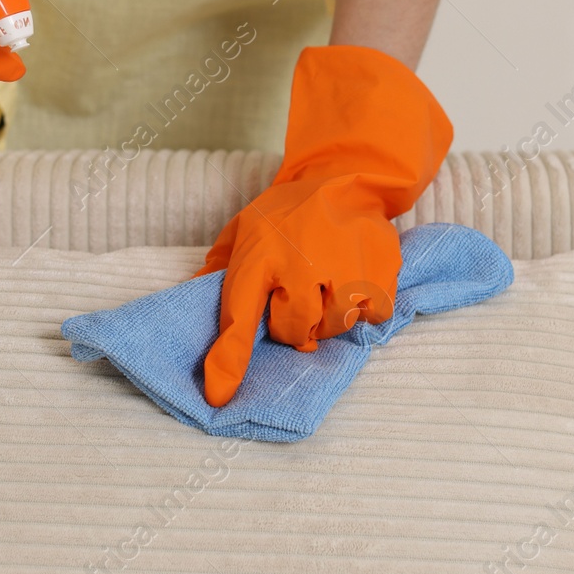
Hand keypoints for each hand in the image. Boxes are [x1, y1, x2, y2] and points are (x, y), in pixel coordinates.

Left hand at [197, 45, 451, 406]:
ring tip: (328, 285)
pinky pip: (373, 317)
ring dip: (330, 317)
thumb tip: (192, 296)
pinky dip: (367, 309)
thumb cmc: (287, 212)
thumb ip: (220, 266)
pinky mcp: (381, 269)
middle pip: (293, 331)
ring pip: (334, 327)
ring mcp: (344, 267)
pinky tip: (357, 283)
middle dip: (292, 325)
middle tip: (297, 296)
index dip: (228, 361)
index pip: (238, 316)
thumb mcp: (243, 229)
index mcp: (259, 254)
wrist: (346, 177)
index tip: (218, 397)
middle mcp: (300, 263)